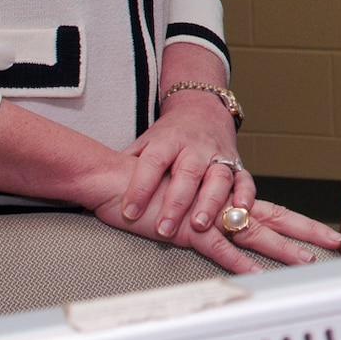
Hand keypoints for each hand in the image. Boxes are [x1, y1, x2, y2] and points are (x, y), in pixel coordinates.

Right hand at [89, 180, 340, 273]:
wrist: (113, 174)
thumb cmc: (146, 186)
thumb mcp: (181, 199)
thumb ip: (201, 212)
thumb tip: (217, 231)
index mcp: (224, 197)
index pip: (271, 209)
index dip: (300, 223)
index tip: (326, 236)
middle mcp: (221, 202)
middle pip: (274, 215)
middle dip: (307, 230)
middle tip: (337, 241)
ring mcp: (206, 214)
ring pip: (252, 229)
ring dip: (279, 247)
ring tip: (305, 261)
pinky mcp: (185, 227)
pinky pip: (217, 246)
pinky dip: (237, 261)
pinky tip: (256, 272)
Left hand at [119, 88, 251, 242]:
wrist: (203, 110)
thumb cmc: (170, 136)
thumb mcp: (145, 142)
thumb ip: (128, 164)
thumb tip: (95, 184)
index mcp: (168, 140)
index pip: (152, 162)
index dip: (141, 186)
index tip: (128, 212)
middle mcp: (195, 147)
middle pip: (187, 172)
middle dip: (176, 201)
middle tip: (164, 228)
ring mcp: (218, 155)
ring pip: (218, 177)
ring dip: (210, 202)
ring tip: (199, 225)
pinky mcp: (238, 164)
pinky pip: (245, 180)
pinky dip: (244, 197)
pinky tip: (239, 214)